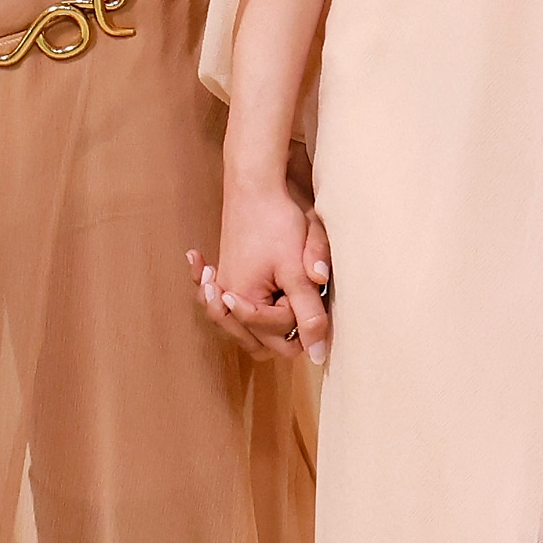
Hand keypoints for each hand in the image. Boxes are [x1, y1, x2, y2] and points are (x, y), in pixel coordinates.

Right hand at [197, 145, 334, 361]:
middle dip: (285, 328)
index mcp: (243, 303)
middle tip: (300, 298)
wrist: (255, 187)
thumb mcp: (298, 271)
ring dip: (265, 322)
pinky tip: (247, 292)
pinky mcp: (228, 277)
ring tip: (286, 296)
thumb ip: (309, 314)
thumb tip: (318, 355)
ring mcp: (225, 289)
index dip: (302, 322)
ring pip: (247, 331)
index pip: (279, 339)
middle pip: (261, 343)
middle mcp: (227, 301)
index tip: (309, 292)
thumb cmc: (276, 224)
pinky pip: (230, 308)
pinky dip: (239, 306)